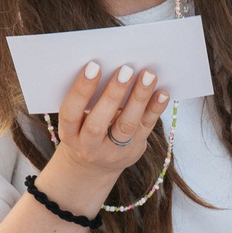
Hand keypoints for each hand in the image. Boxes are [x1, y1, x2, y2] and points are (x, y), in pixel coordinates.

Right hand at [50, 62, 171, 184]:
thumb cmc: (83, 129)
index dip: (81, 90)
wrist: (93, 167)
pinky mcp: (134, 149)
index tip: (94, 66)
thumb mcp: (76, 120)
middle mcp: (89, 146)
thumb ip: (87, 100)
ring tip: (148, 75)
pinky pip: (146, 128)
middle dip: (113, 94)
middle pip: (99, 123)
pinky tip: (162, 92)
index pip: (70, 113)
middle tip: (125, 69)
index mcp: (69, 134)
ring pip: (126, 125)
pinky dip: (155, 109)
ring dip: (138, 98)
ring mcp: (113, 151)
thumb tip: (110, 64)